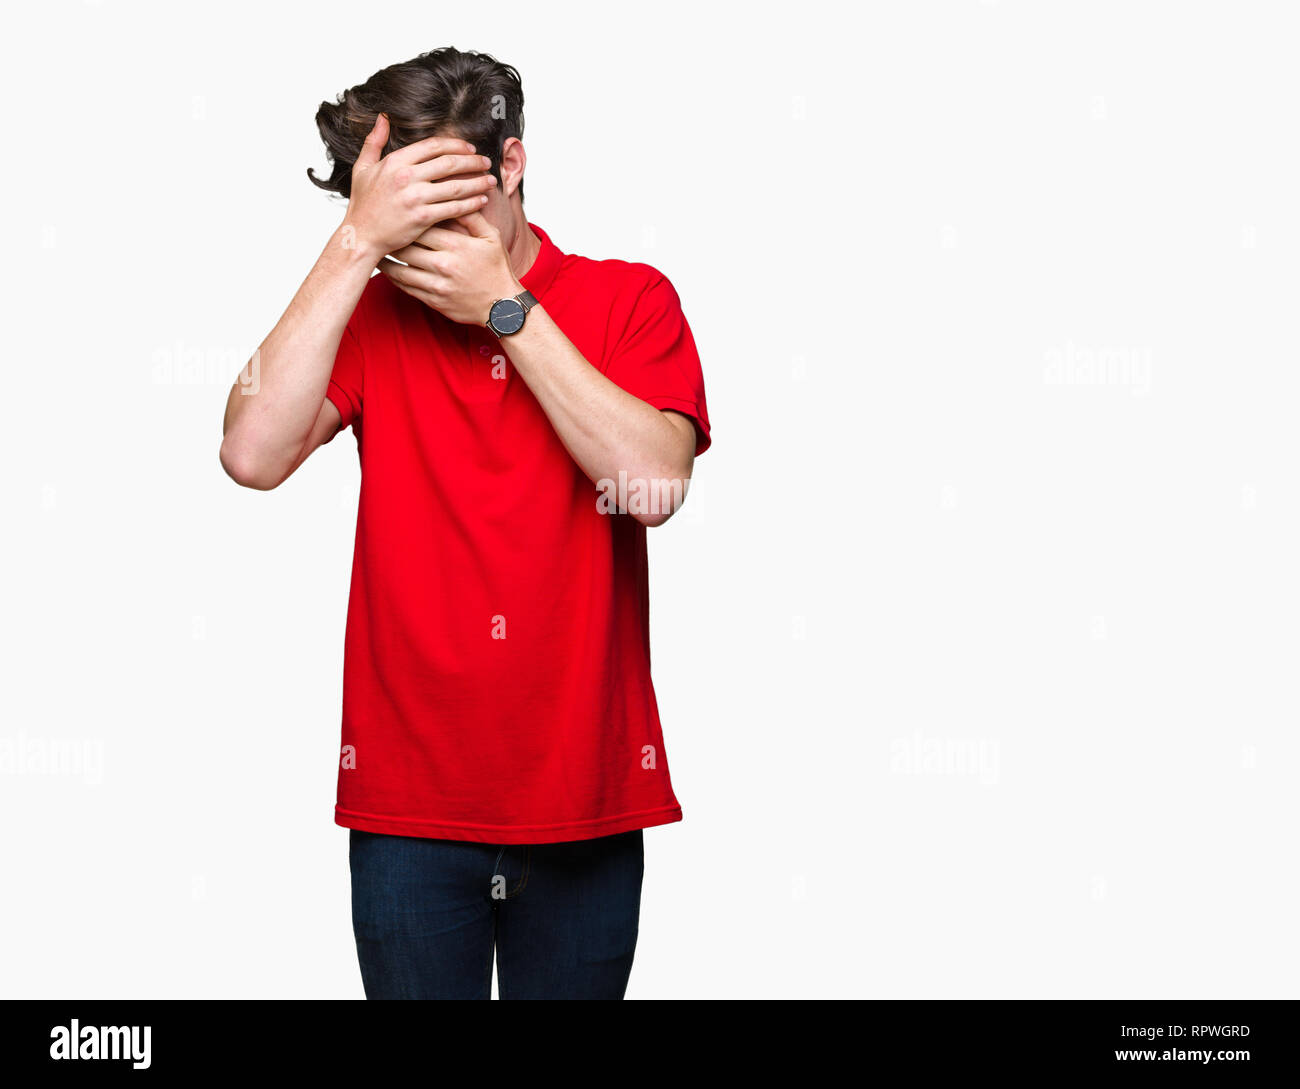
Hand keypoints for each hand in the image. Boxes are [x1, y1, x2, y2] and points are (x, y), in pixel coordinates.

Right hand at [340, 114, 497, 259]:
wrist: (361, 236)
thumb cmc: (363, 204)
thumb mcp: (363, 168)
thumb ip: (373, 141)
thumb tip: (383, 117)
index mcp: (395, 161)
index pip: (433, 146)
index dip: (455, 145)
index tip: (470, 149)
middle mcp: (406, 176)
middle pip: (449, 162)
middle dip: (472, 161)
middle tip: (487, 163)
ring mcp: (415, 197)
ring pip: (455, 185)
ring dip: (477, 182)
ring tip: (491, 180)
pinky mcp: (422, 218)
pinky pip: (453, 208)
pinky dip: (471, 204)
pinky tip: (482, 200)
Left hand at [378, 212, 520, 325]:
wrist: (502, 307)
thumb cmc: (496, 269)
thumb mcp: (491, 238)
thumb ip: (472, 217)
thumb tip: (458, 194)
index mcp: (456, 245)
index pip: (423, 224)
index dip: (408, 217)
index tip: (397, 210)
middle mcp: (443, 264)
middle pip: (406, 246)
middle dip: (393, 237)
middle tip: (381, 228)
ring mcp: (436, 284)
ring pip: (400, 268)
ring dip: (386, 258)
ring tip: (378, 247)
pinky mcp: (432, 300)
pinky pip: (405, 287)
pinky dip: (393, 277)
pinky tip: (386, 268)